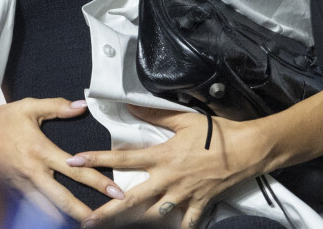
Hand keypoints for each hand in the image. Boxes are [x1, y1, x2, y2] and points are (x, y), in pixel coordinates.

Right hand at [0, 97, 124, 220]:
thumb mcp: (29, 107)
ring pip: (47, 208)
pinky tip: (58, 221)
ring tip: (86, 224)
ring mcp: (21, 185)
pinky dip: (46, 216)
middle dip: (86, 210)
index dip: (97, 180)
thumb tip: (82, 106)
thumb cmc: (1, 120)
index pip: (76, 169)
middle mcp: (33, 172)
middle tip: (106, 218)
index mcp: (41, 150)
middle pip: (63, 197)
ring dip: (66, 217)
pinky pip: (32, 207)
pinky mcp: (12, 191)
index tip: (115, 190)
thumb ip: (57, 107)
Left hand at [68, 106, 264, 227]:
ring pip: (153, 215)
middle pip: (131, 198)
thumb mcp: (184, 119)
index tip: (75, 161)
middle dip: (106, 211)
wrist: (247, 150)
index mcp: (162, 156)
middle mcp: (168, 179)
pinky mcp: (198, 206)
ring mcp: (182, 196)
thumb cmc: (215, 132)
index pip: (123, 158)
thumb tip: (131, 104)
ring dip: (133, 223)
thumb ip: (155, 114)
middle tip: (86, 221)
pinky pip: (184, 224)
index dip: (97, 159)